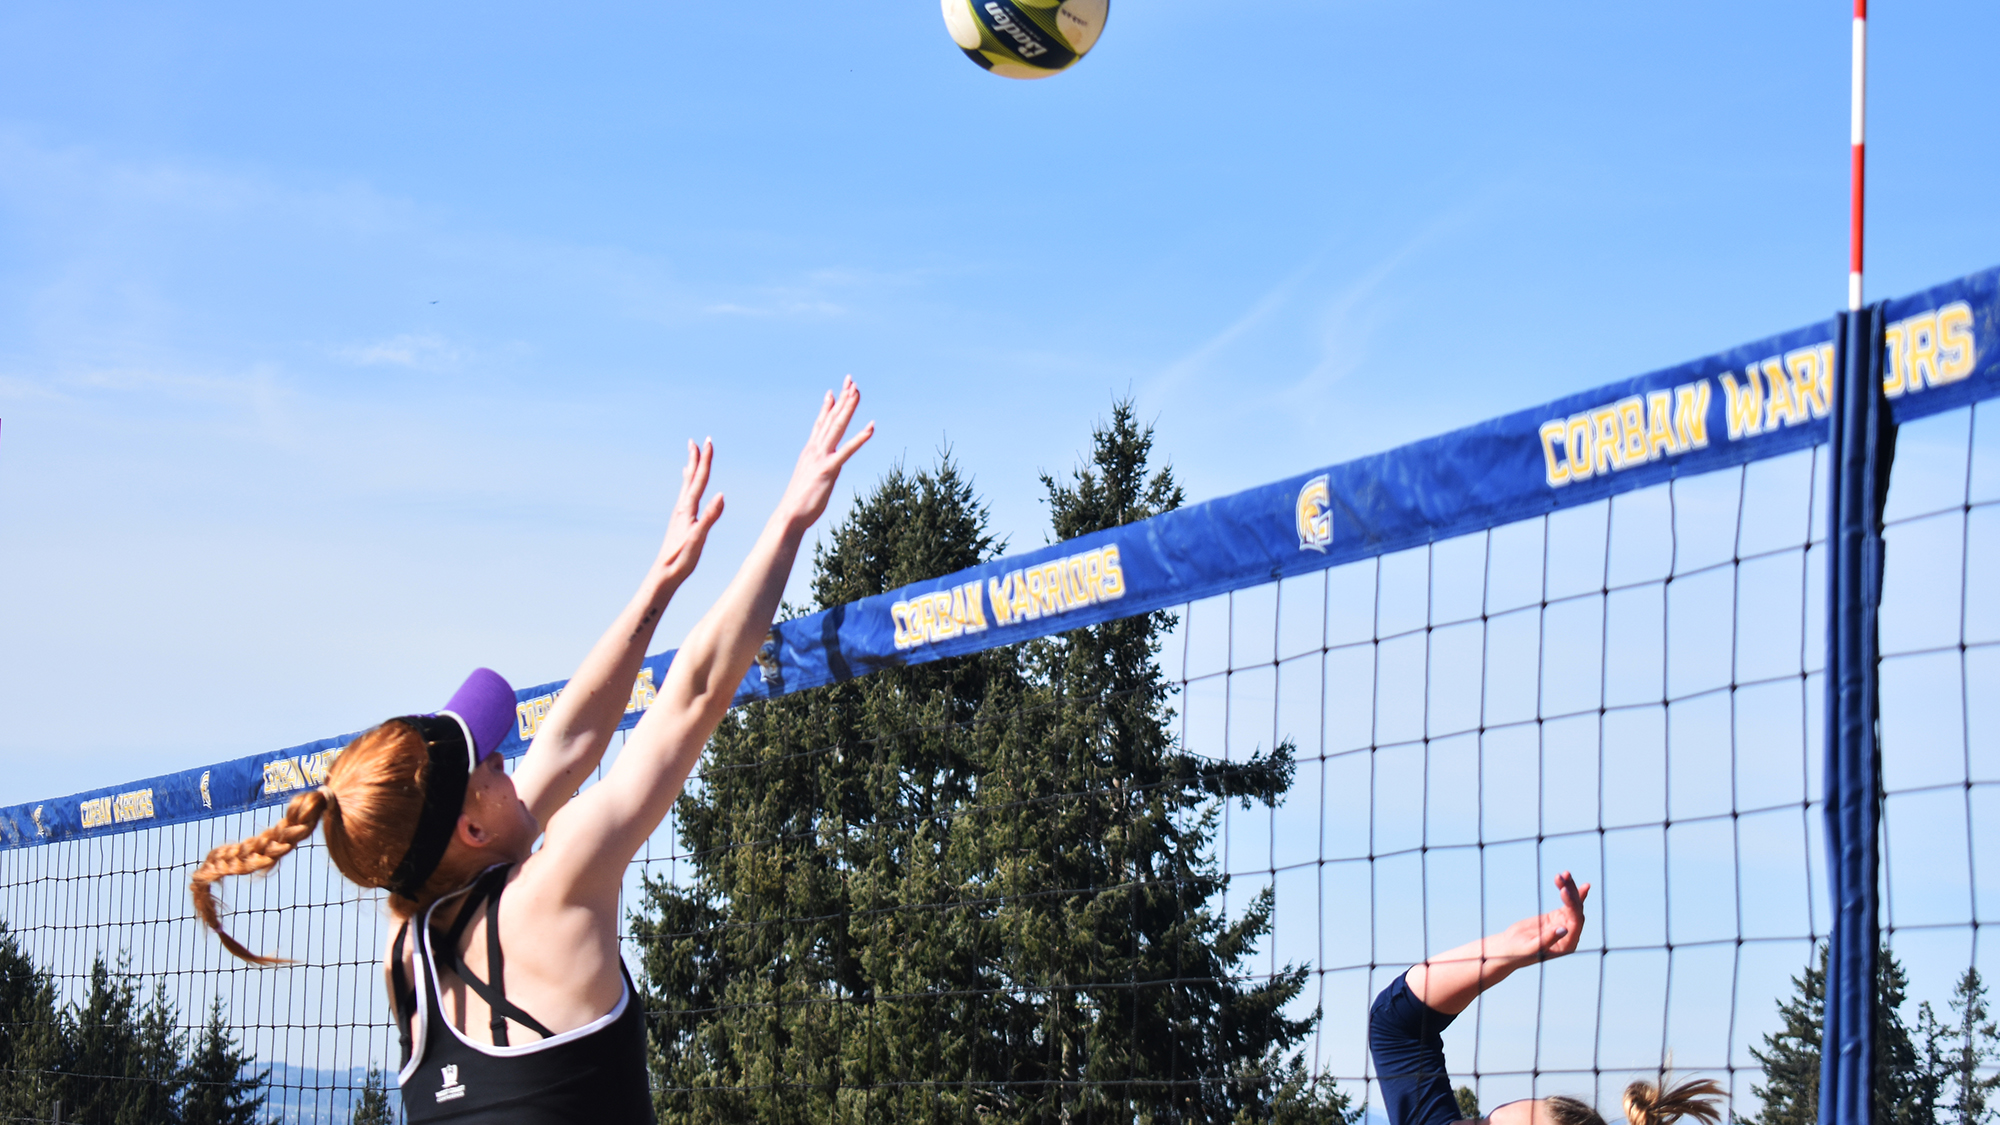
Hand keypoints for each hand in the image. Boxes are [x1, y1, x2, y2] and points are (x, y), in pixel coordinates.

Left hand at [653, 438, 724, 586]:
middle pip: (691, 479)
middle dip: (696, 459)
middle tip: (696, 441)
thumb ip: (710, 517)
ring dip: (690, 471)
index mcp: (688, 510)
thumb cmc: (681, 559)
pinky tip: (686, 491)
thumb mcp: (698, 538)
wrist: (663, 575)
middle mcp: (682, 509)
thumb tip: (722, 495)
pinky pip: (684, 498)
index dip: (705, 460)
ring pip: (686, 487)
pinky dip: (687, 488)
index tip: (709, 442)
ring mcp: (679, 516)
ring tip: (690, 458)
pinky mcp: (679, 524)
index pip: (700, 480)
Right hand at [776, 376, 873, 529]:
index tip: (833, 391)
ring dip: (848, 408)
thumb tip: (820, 469)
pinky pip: (847, 450)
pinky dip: (860, 437)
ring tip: (857, 392)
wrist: (789, 517)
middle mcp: (815, 450)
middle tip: (851, 380)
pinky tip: (871, 427)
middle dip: (842, 399)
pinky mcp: (829, 469)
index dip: (828, 407)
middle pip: (831, 419)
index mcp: (810, 452)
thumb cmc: (799, 503)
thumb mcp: (808, 480)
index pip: (820, 424)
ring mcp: (821, 458)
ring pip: (838, 427)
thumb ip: (815, 470)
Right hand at [1498, 871, 1590, 961]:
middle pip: (1576, 910)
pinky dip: (1568, 890)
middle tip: (1561, 877)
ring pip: (1573, 904)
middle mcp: (1570, 934)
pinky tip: (1568, 879)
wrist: (1507, 948)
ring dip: (1569, 888)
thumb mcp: (1531, 947)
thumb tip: (1565, 929)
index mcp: (1567, 944)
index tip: (1562, 890)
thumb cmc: (1517, 952)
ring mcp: (1564, 924)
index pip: (1575, 922)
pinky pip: (1567, 902)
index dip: (1572, 905)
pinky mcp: (1556, 917)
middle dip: (1570, 892)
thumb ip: (1548, 939)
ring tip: (1564, 873)